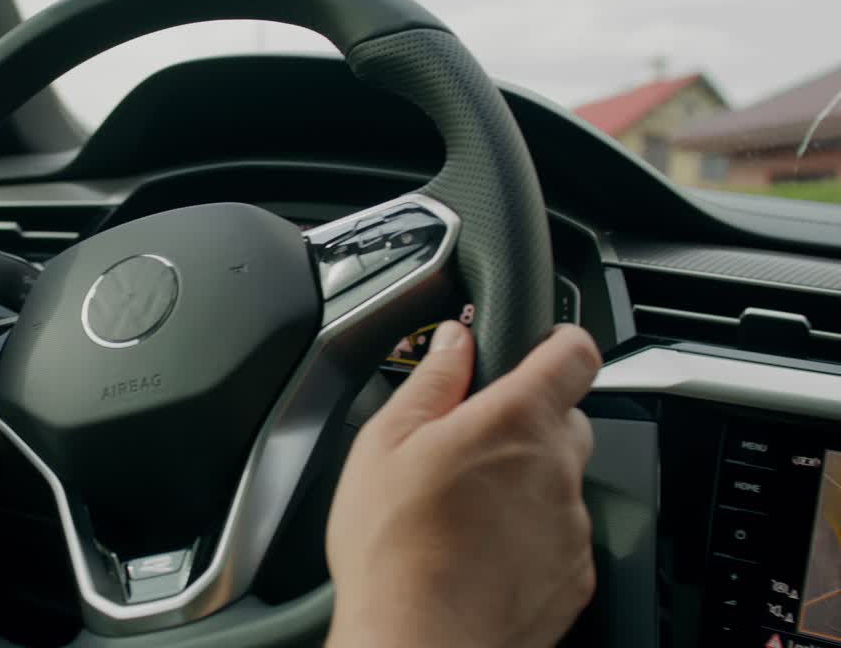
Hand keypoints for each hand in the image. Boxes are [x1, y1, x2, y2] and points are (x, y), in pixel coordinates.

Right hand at [325, 321, 600, 647]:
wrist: (419, 643)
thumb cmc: (393, 550)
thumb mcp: (386, 443)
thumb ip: (431, 381)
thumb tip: (453, 342)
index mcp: (515, 421)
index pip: (574, 355)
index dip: (560, 343)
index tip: (542, 348)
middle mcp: (557, 468)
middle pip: (564, 420)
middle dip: (524, 423)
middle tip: (469, 447)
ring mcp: (571, 526)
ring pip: (559, 481)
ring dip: (524, 483)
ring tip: (462, 514)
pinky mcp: (574, 576)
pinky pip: (560, 536)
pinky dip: (529, 536)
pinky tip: (478, 552)